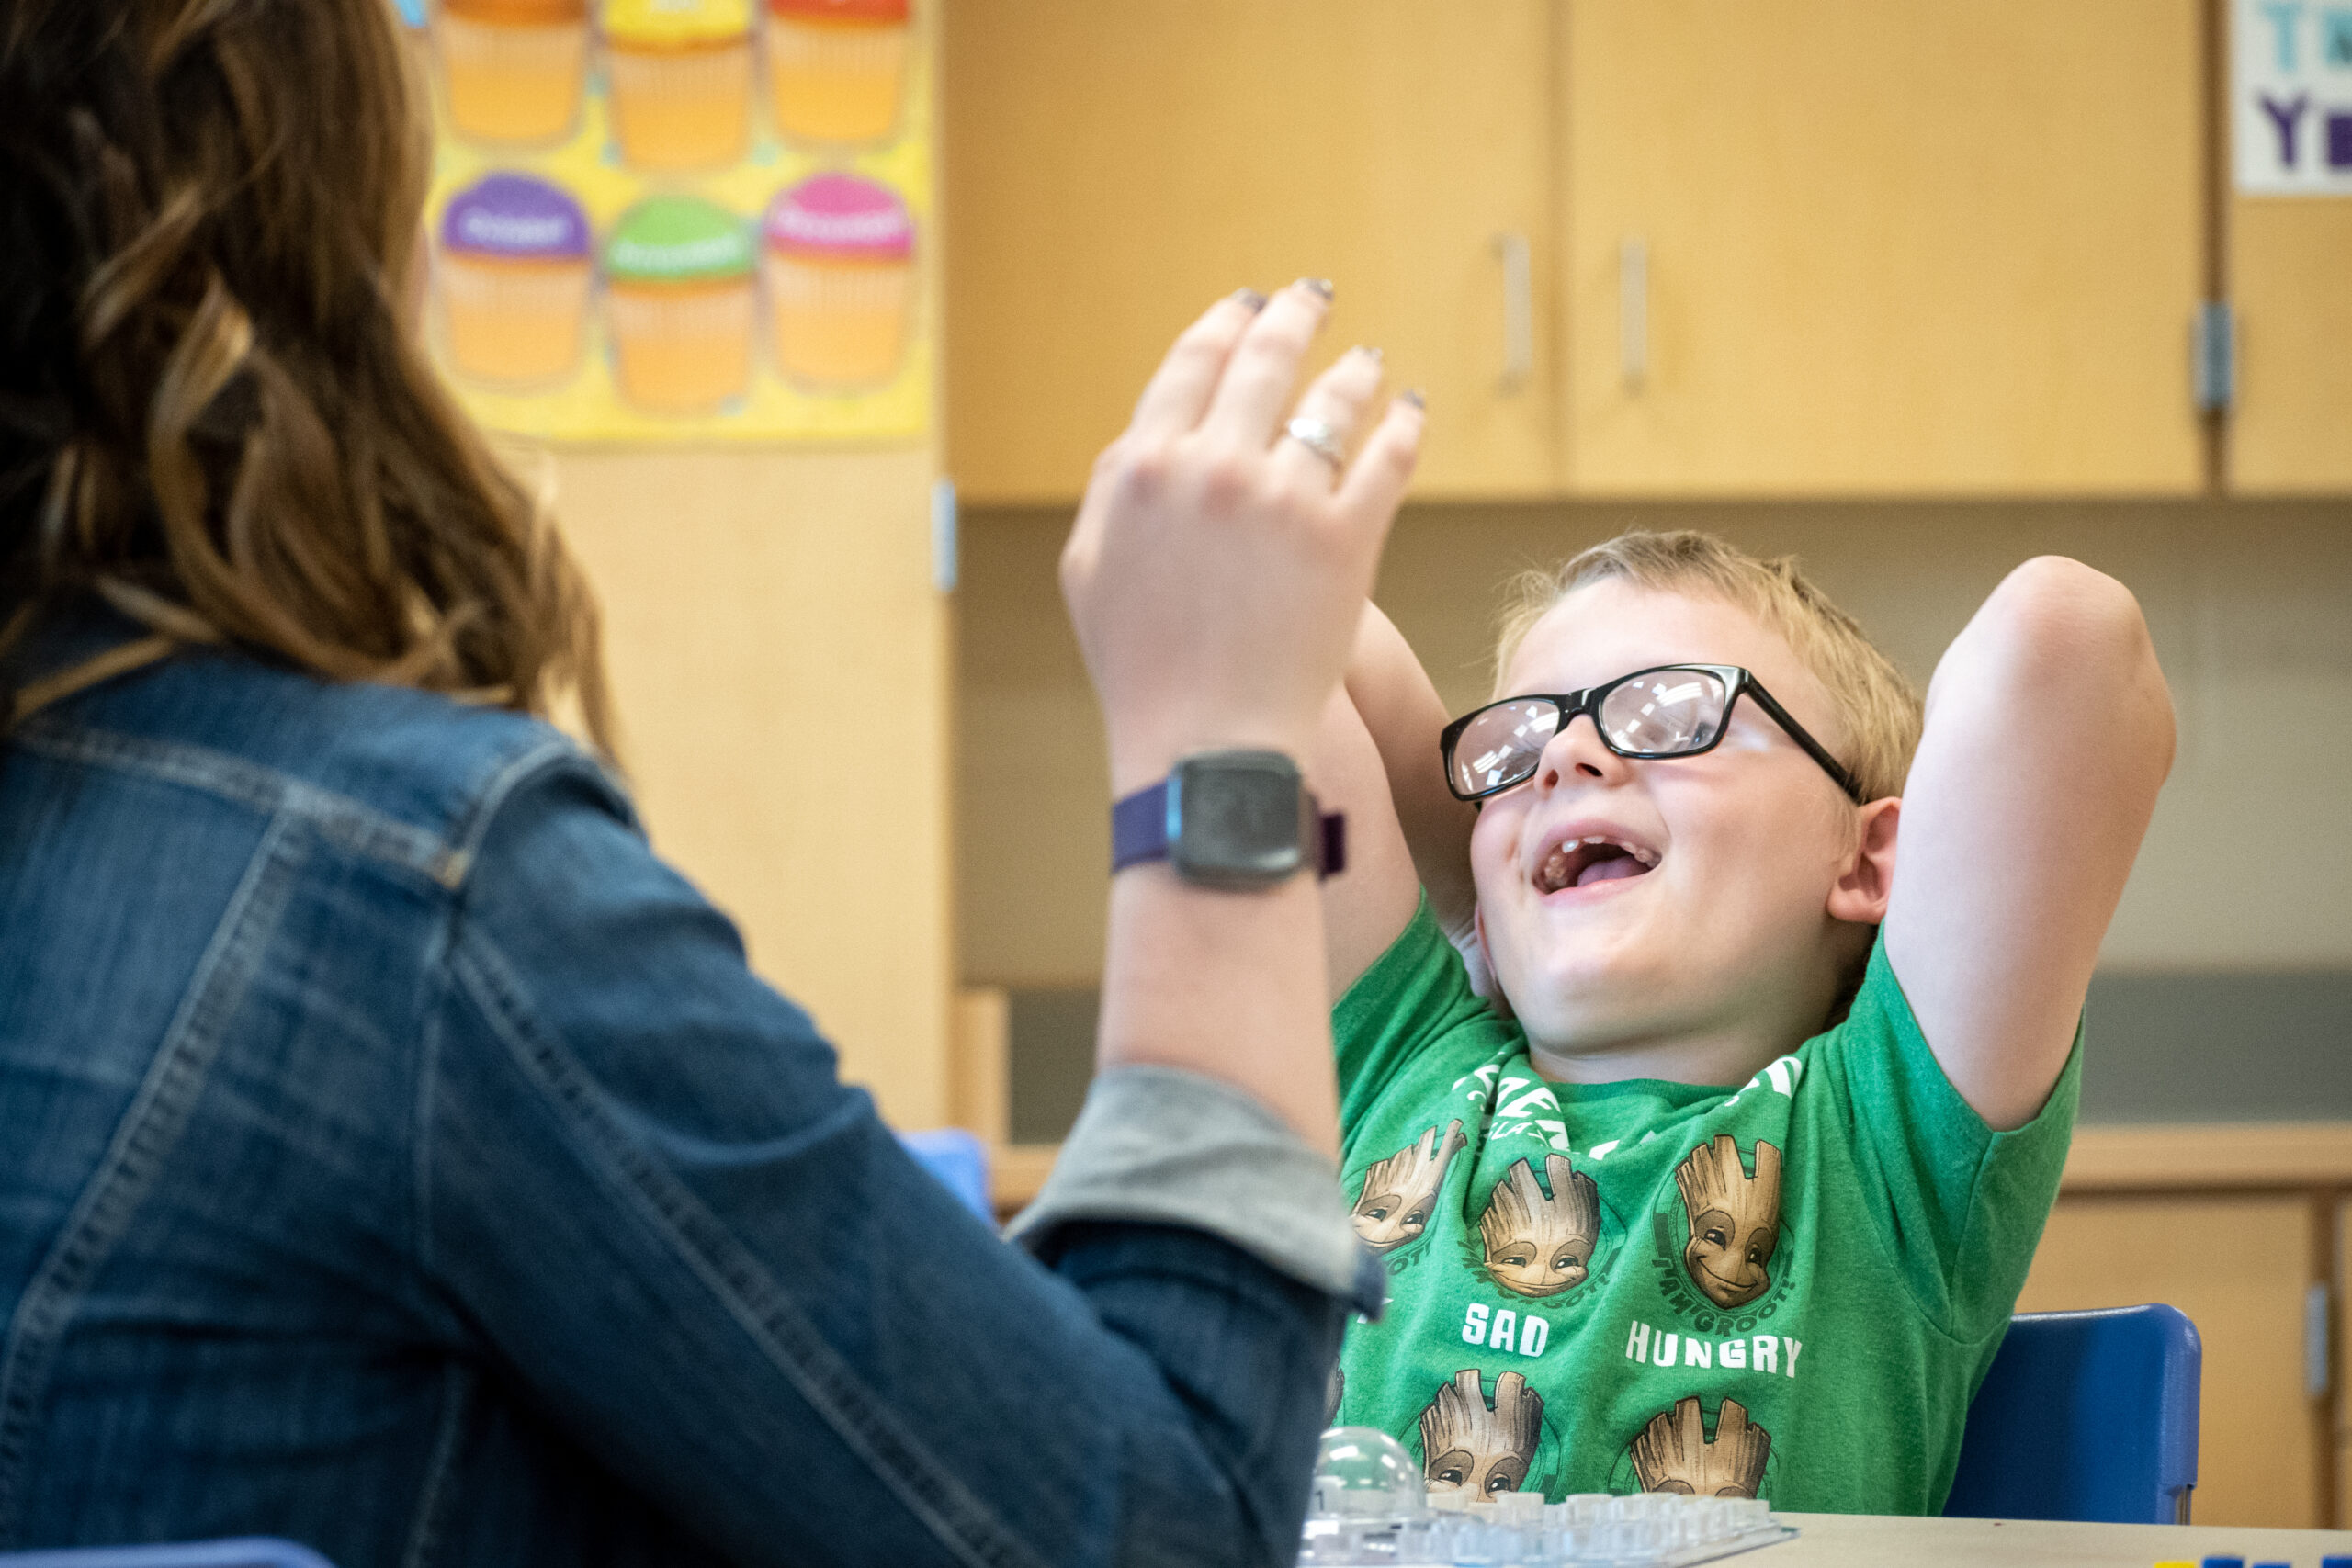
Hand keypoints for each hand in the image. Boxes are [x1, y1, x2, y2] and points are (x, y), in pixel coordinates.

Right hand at [1061, 282, 1424, 794]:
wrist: (1207, 743)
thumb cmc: (1142, 669)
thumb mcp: (1089, 570)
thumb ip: (1114, 491)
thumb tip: (1144, 437)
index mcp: (1144, 468)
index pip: (1191, 363)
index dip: (1223, 323)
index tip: (1246, 303)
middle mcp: (1213, 468)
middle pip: (1264, 361)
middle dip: (1293, 317)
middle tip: (1313, 299)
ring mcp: (1283, 500)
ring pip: (1332, 402)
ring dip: (1352, 369)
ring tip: (1367, 360)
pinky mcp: (1346, 538)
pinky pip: (1388, 457)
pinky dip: (1403, 425)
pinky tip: (1410, 411)